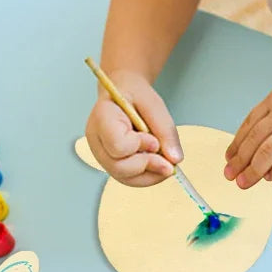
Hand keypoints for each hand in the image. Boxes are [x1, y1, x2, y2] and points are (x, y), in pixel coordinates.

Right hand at [85, 69, 182, 185]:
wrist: (124, 93)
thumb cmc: (136, 96)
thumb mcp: (154, 105)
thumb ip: (166, 130)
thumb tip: (175, 160)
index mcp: (102, 117)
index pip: (117, 145)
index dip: (140, 146)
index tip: (154, 140)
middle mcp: (96, 140)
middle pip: (118, 167)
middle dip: (148, 166)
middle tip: (168, 161)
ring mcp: (100, 154)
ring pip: (123, 177)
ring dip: (150, 175)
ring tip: (166, 163)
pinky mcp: (110, 163)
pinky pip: (127, 178)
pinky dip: (147, 176)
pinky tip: (158, 166)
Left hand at [224, 62, 271, 187]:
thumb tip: (258, 133)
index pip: (248, 125)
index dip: (236, 143)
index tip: (229, 157)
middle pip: (254, 142)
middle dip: (239, 161)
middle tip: (230, 175)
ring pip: (267, 154)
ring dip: (253, 171)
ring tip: (244, 182)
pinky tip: (271, 178)